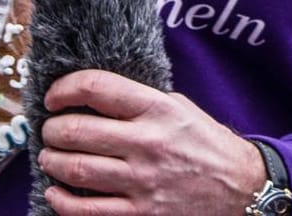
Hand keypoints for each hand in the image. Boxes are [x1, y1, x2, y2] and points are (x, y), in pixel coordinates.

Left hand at [38, 70, 266, 214]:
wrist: (240, 188)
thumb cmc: (207, 145)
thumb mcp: (181, 109)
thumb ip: (141, 102)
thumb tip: (94, 97)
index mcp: (158, 110)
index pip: (97, 88)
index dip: (65, 88)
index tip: (55, 96)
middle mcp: (148, 143)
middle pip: (76, 130)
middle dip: (52, 129)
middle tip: (50, 129)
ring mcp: (142, 182)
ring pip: (75, 169)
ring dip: (52, 161)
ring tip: (51, 156)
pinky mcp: (140, 214)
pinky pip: (85, 210)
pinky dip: (61, 200)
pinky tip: (57, 191)